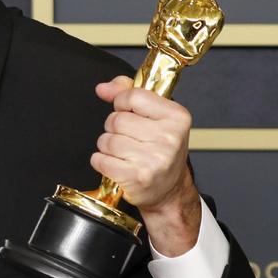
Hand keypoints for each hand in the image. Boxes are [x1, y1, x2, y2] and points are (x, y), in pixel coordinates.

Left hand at [91, 75, 199, 255]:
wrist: (169, 190)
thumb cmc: (160, 150)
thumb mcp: (155, 116)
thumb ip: (129, 94)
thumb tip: (103, 88)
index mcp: (177, 117)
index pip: (133, 96)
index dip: (122, 103)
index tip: (128, 112)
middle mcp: (169, 138)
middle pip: (116, 120)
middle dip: (114, 128)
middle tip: (130, 138)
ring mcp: (153, 159)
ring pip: (106, 140)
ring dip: (108, 147)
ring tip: (125, 154)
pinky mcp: (136, 177)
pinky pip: (100, 159)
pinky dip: (102, 161)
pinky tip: (117, 165)